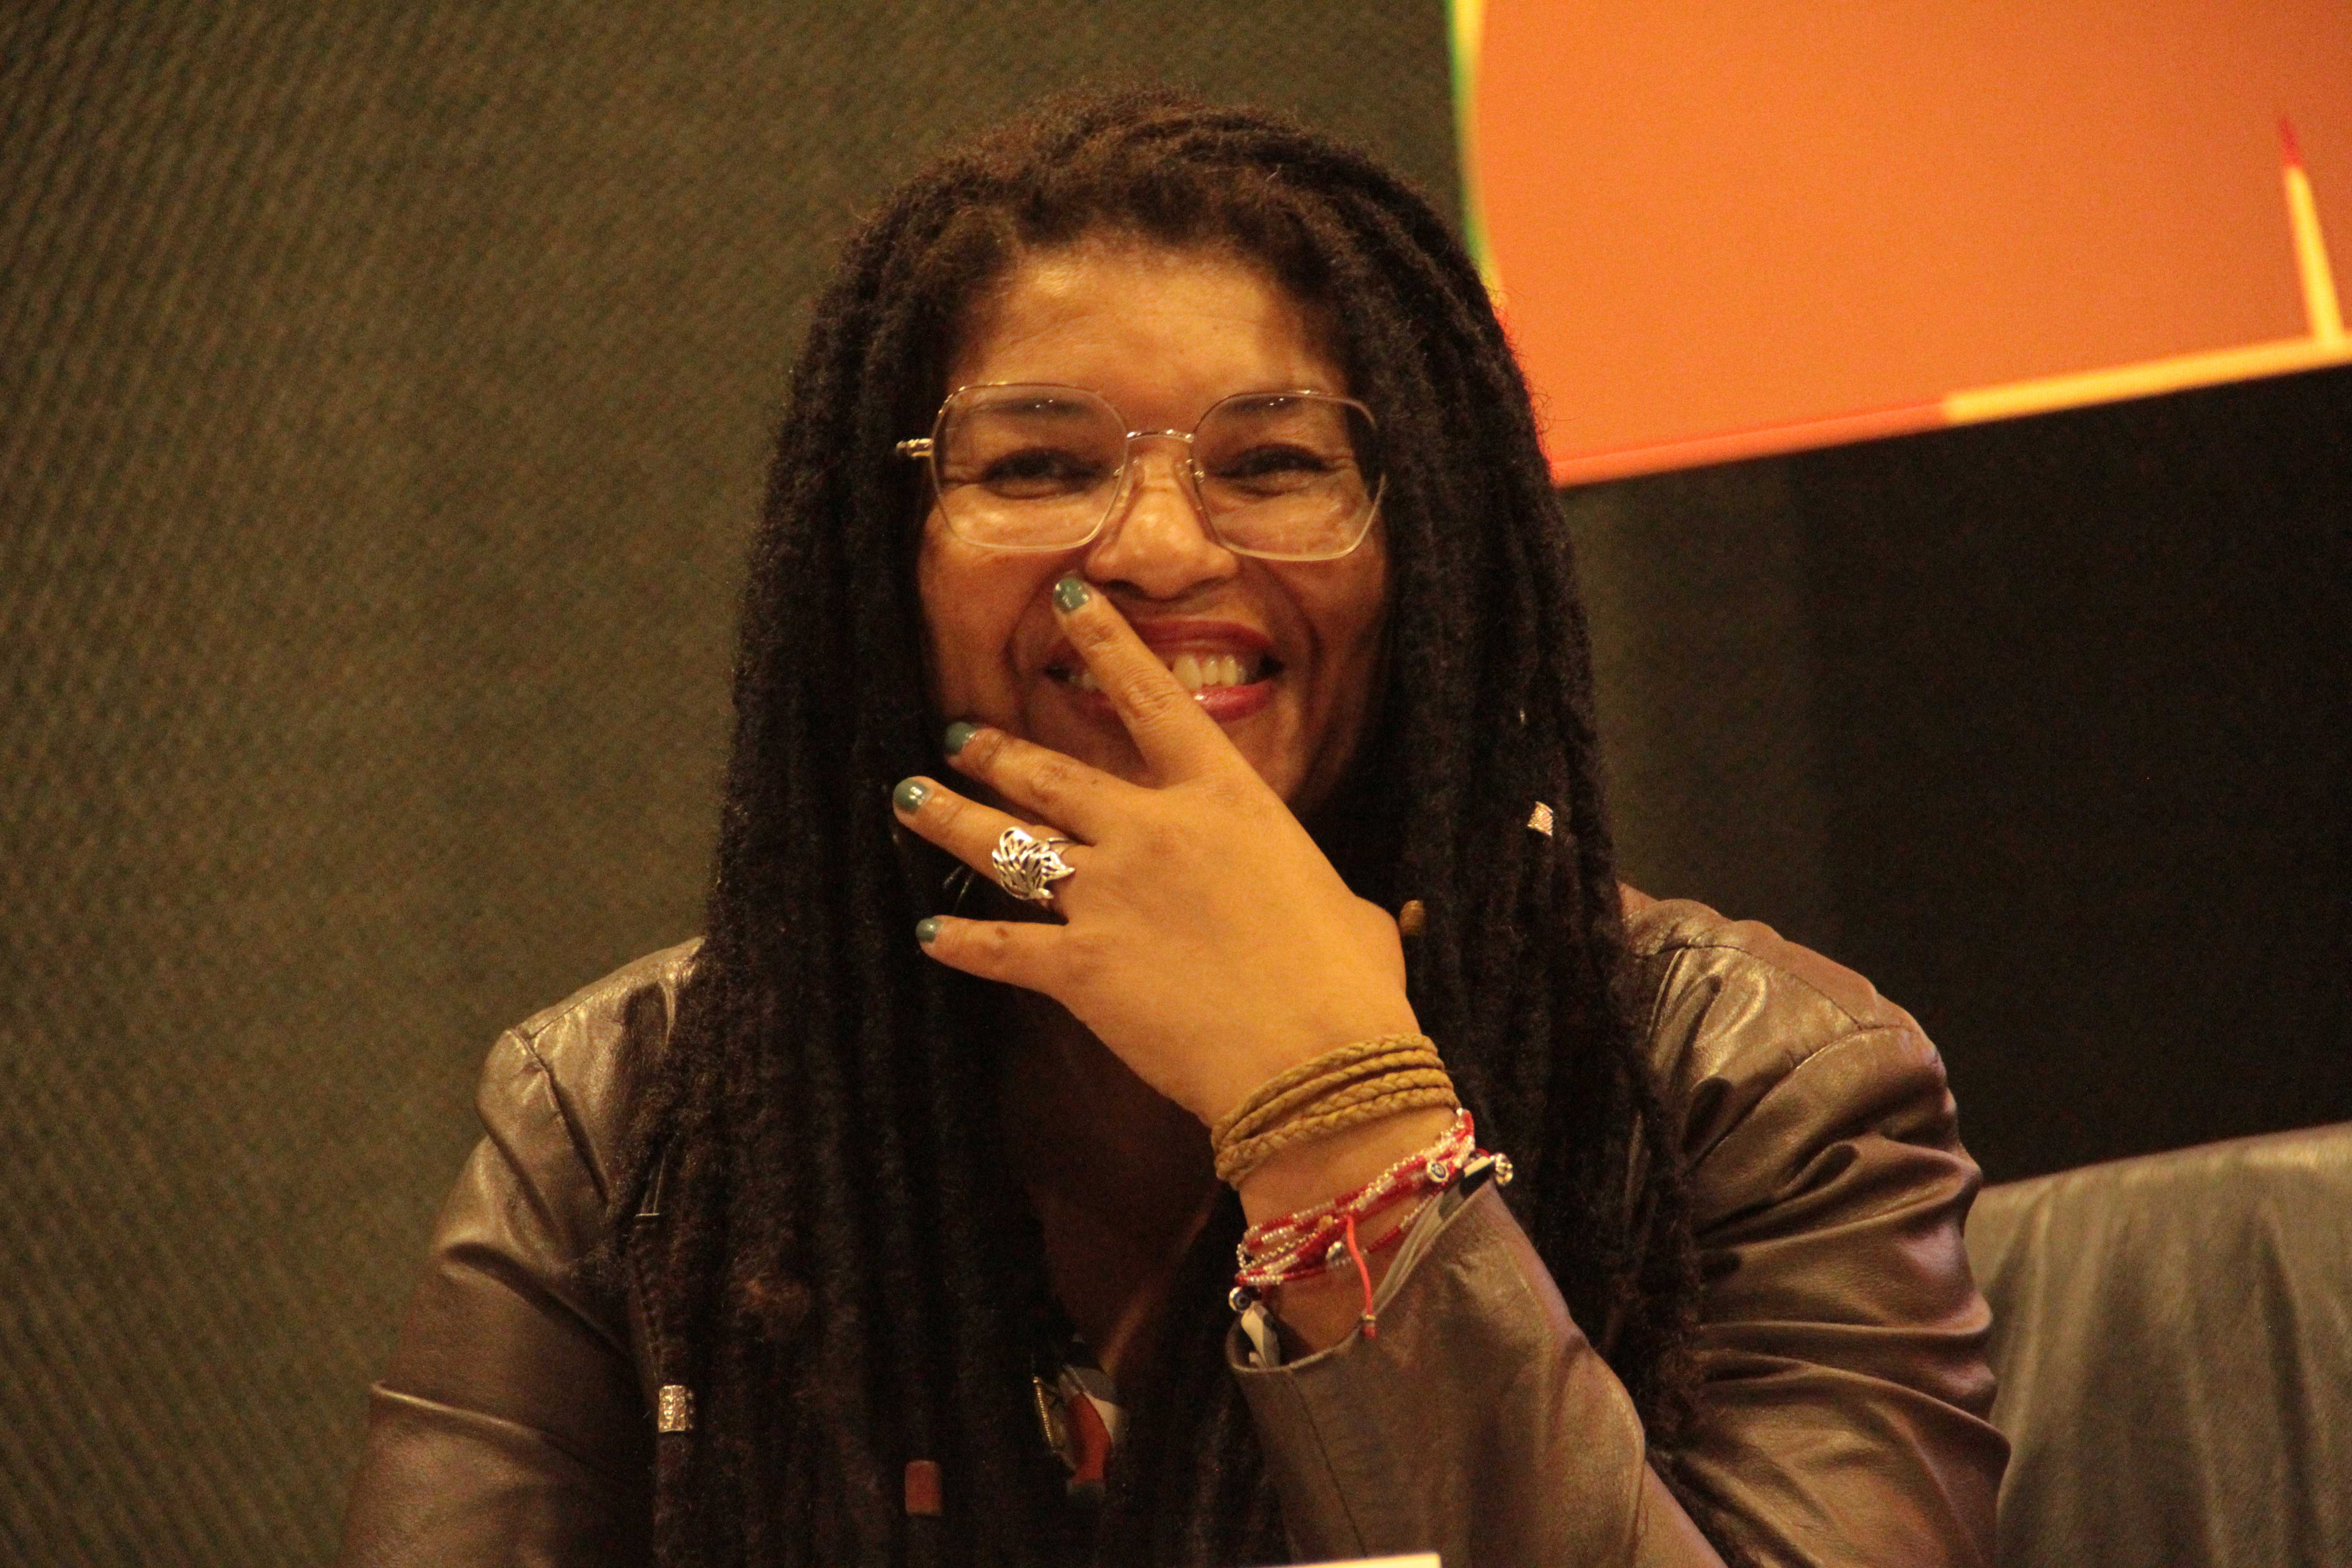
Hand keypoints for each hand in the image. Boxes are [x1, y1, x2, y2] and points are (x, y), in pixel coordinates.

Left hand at [893, 577, 1418, 1127]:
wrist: (1317, 1061)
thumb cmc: (1349, 985)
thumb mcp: (1351, 913)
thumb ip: (1332, 897)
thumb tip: (1385, 918)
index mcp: (1225, 802)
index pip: (1150, 699)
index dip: (1105, 642)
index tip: (1065, 598)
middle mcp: (1153, 834)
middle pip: (1051, 774)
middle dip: (995, 750)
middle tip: (956, 734)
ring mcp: (1109, 898)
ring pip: (1006, 847)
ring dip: (950, 820)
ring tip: (909, 798)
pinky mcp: (1080, 970)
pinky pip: (1002, 949)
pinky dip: (961, 945)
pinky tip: (930, 938)